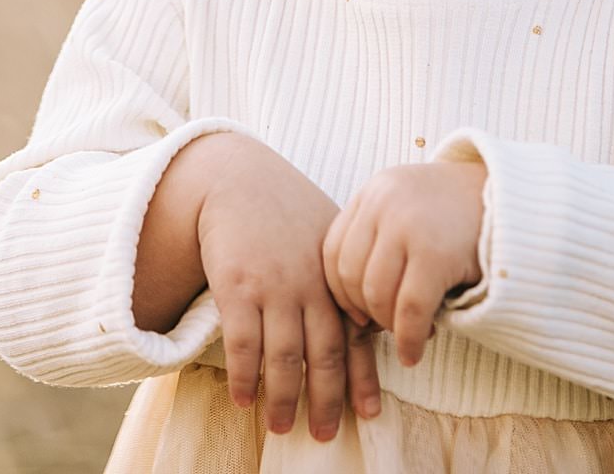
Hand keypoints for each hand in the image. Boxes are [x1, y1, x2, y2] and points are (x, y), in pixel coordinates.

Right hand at [193, 134, 383, 440]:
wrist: (234, 178)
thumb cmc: (284, 209)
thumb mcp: (327, 233)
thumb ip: (348, 276)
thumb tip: (379, 321)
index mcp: (336, 276)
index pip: (356, 336)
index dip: (363, 378)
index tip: (369, 413)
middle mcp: (311, 285)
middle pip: (324, 355)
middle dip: (326, 400)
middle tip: (323, 434)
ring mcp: (274, 287)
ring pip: (285, 357)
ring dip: (284, 398)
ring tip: (281, 427)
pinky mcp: (237, 287)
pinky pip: (243, 343)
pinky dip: (245, 376)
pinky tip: (244, 399)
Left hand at [322, 160, 486, 367]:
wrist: (519, 201)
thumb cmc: (464, 214)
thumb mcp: (412, 207)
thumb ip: (381, 236)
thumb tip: (352, 303)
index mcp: (375, 191)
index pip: (333, 250)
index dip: (340, 291)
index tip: (358, 312)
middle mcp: (384, 203)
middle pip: (350, 275)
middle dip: (365, 311)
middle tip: (387, 326)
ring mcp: (408, 225)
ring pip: (376, 294)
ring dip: (389, 326)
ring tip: (409, 334)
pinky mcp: (436, 253)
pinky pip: (409, 309)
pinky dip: (409, 338)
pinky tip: (414, 352)